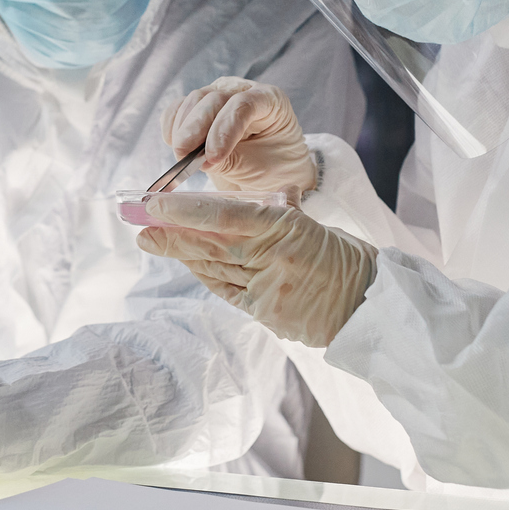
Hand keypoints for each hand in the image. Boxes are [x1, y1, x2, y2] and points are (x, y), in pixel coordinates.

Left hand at [136, 192, 376, 346]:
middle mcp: (272, 259)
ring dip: (182, 255)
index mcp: (284, 227)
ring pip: (213, 269)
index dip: (185, 212)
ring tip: (154, 242)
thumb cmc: (341, 257)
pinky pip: (227, 291)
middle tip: (139, 226)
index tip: (155, 205)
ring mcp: (267, 290)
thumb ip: (278, 210)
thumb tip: (260, 194)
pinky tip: (190, 265)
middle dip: (170, 235)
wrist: (369, 304)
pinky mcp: (267, 315)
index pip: (224, 216)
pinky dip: (207, 276)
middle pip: (209, 245)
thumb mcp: (310, 224)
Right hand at [161, 77, 315, 197]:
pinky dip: (171, 126)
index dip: (224, 129)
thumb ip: (230, 161)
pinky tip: (172, 144)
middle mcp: (242, 91)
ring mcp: (218, 94)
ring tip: (182, 157)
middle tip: (184, 156)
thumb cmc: (273, 168)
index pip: (243, 104)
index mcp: (270, 100)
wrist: (269, 172)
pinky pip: (177, 108)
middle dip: (195, 129)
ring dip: (182, 129)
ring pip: (193, 101)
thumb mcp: (259, 168)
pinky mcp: (198, 107)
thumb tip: (197, 159)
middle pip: (213, 99)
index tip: (213, 157)